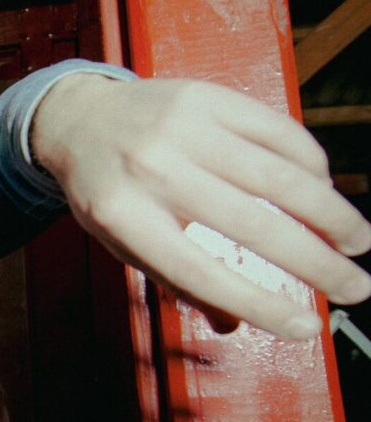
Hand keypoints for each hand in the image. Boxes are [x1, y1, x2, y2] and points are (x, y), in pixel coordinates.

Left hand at [31, 73, 370, 338]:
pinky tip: (324, 189)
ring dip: (331, 215)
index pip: (201, 273)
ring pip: (279, 177)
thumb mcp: (120, 240)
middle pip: (253, 226)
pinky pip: (277, 131)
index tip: (306, 325)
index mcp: (124, 216)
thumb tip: (235, 324)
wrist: (78, 118)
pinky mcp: (206, 96)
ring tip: (355, 241)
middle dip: (318, 264)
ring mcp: (181, 127)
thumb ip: (175, 279)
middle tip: (355, 287)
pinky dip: (312, 165)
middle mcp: (152, 169)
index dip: (260, 305)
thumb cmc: (105, 188)